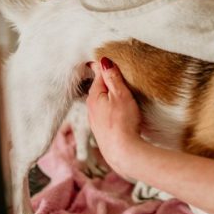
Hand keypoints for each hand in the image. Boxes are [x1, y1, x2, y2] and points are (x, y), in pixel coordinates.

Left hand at [86, 58, 142, 175]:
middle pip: (100, 90)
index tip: (114, 63)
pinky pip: (106, 115)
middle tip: (121, 78)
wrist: (123, 151)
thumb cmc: (123, 122)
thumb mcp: (121, 95)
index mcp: (93, 97)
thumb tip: (103, 61)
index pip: (99, 76)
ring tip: (123, 96)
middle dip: (109, 84)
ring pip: (102, 103)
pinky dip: (112, 111)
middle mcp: (90, 109)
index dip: (108, 69)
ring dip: (111, 99)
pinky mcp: (102, 132)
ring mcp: (95, 122)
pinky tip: (121, 114)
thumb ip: (113, 78)